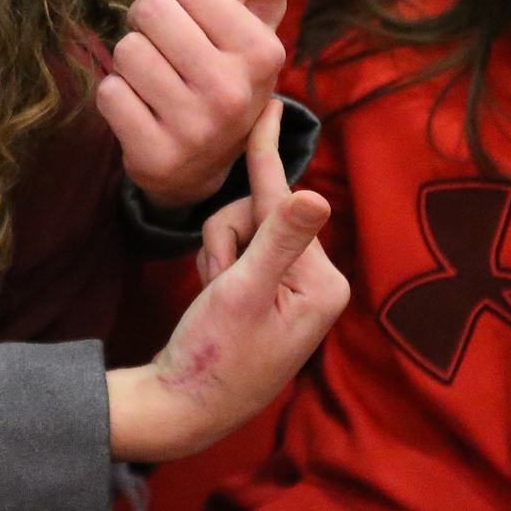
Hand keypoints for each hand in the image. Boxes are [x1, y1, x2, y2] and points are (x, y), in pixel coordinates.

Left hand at [86, 0, 324, 207]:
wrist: (207, 162)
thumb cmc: (224, 66)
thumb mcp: (253, 18)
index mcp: (260, 50)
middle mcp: (234, 91)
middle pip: (147, 12)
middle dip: (145, 21)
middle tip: (168, 46)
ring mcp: (197, 129)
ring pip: (124, 51)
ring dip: (130, 61)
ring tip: (160, 80)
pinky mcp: (158, 157)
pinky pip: (108, 92)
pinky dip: (116, 95)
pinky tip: (145, 112)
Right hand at [107, 133, 347, 461]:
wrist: (186, 406)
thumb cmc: (216, 355)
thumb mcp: (244, 293)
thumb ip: (278, 239)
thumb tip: (315, 195)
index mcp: (323, 282)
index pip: (284, 203)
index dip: (267, 152)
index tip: (267, 104)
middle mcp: (318, 282)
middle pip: (260, 214)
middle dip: (226, 238)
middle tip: (215, 281)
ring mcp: (295, 288)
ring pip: (244, 229)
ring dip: (219, 254)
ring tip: (214, 296)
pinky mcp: (272, 294)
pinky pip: (242, 251)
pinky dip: (220, 266)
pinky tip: (215, 298)